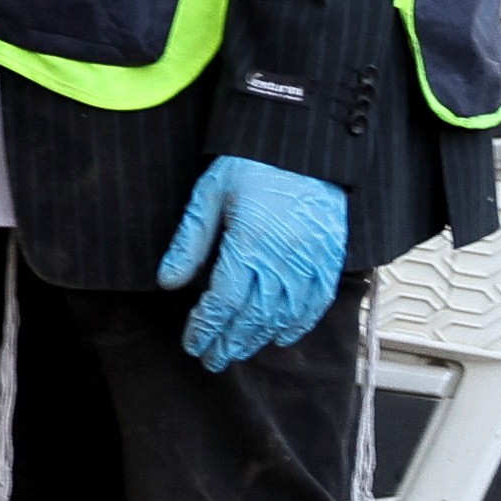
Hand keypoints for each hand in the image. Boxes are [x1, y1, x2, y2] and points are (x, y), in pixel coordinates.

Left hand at [157, 154, 346, 370]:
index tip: (193, 342)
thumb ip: (190, 241)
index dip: (207, 327)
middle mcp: (282, 257)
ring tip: (239, 350)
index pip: (223, 301)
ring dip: (259, 338)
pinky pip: (318, 302)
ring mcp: (311, 259)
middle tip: (212, 358)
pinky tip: (282, 336)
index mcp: (249, 242)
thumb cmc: (254, 162)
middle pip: (252, 315)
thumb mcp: (210, 194)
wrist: (304, 142)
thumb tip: (169, 281)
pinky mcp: (331, 256)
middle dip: (229, 341)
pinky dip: (300, 324)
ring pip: (284, 314)